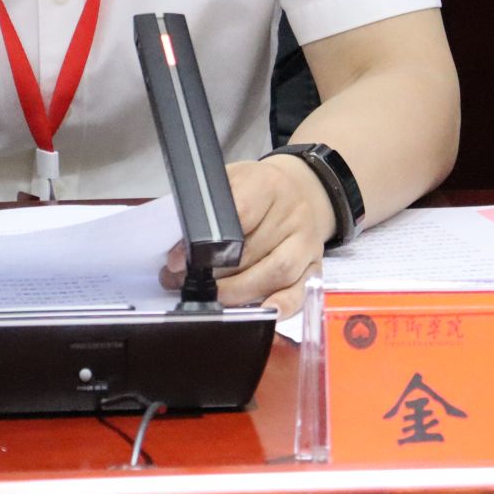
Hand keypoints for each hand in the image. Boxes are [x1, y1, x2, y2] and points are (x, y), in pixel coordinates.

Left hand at [161, 155, 335, 317]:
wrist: (298, 190)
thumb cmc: (255, 189)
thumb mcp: (229, 182)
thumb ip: (204, 209)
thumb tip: (177, 251)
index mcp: (267, 184)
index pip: (238, 213)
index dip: (205, 242)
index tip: (177, 262)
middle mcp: (292, 213)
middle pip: (253, 250)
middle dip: (214, 275)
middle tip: (183, 284)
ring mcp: (307, 241)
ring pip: (276, 273)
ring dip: (239, 292)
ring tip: (213, 298)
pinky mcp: (315, 265)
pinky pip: (301, 290)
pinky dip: (283, 305)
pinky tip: (263, 312)